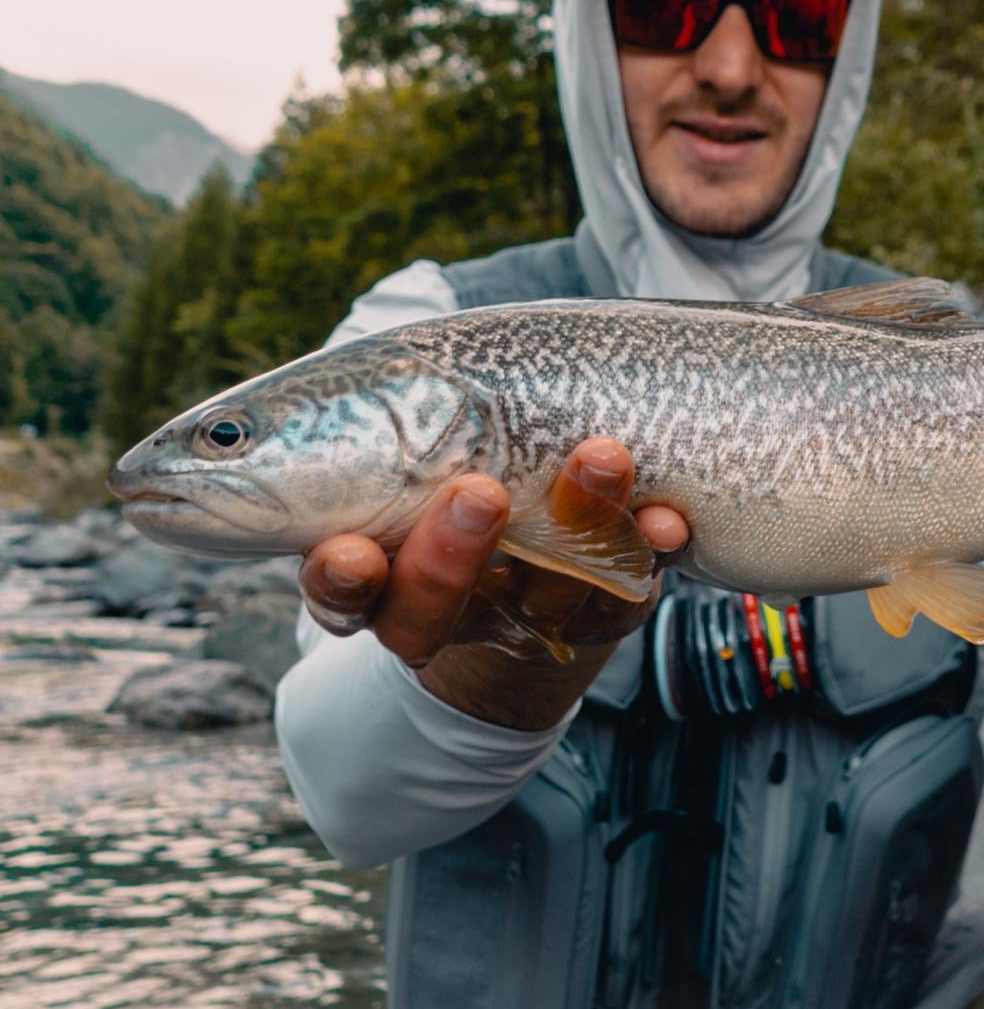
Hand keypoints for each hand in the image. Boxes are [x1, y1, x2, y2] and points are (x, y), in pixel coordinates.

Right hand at [296, 438, 688, 730]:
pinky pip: (627, 590)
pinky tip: (668, 518)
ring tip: (602, 457)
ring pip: (547, 588)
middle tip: (478, 494)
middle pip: (434, 606)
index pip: (344, 594)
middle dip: (453, 555)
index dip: (342, 582)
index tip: (348, 554)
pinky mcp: (600, 612)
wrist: (524, 589)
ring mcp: (528, 613)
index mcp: (381, 578)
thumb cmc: (441, 489)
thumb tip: (289, 395)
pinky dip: (651, 550)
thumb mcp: (392, 460)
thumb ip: (367, 430)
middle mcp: (448, 609)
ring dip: (577, 522)